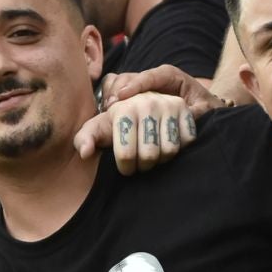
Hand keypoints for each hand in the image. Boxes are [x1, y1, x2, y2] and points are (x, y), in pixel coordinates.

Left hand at [73, 92, 199, 174]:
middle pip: (149, 155)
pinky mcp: (186, 110)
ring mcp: (169, 105)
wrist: (142, 104)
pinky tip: (168, 143)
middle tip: (141, 162)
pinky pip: (187, 141)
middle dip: (144, 165)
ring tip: (154, 153)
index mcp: (124, 109)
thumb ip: (84, 140)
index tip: (126, 166)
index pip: (126, 155)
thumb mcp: (97, 129)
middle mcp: (148, 104)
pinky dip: (180, 147)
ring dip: (162, 159)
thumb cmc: (118, 122)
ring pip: (169, 151)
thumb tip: (85, 153)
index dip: (126, 168)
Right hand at [99, 64, 229, 116]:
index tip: (123, 96)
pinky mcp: (134, 95)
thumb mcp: (206, 109)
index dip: (136, 84)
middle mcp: (154, 78)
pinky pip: (116, 90)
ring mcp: (142, 85)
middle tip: (112, 106)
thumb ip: (196, 112)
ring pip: (119, 80)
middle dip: (119, 89)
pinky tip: (108, 112)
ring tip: (109, 110)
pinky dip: (110, 99)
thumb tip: (186, 114)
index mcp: (172, 76)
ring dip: (112, 94)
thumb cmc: (204, 106)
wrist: (202, 107)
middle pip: (130, 76)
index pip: (152, 76)